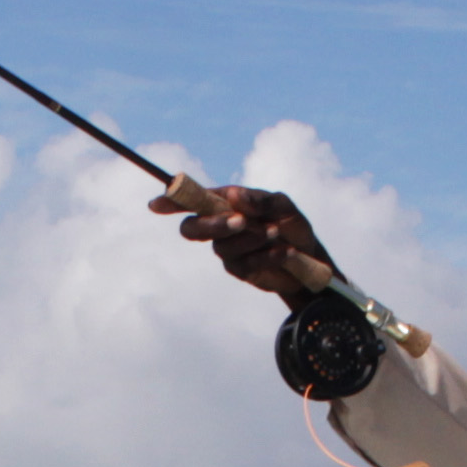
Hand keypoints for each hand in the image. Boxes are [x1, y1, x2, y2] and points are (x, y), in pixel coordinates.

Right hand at [150, 175, 341, 295]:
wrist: (310, 258)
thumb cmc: (292, 225)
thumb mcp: (283, 206)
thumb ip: (260, 200)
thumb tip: (235, 196)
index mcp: (226, 202)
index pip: (193, 201)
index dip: (172, 202)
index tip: (156, 204)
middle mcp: (221, 225)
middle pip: (192, 228)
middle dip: (212, 225)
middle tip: (240, 221)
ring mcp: (228, 249)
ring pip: (221, 247)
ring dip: (249, 238)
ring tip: (274, 233)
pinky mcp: (240, 270)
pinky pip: (243, 264)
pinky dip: (265, 256)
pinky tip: (284, 251)